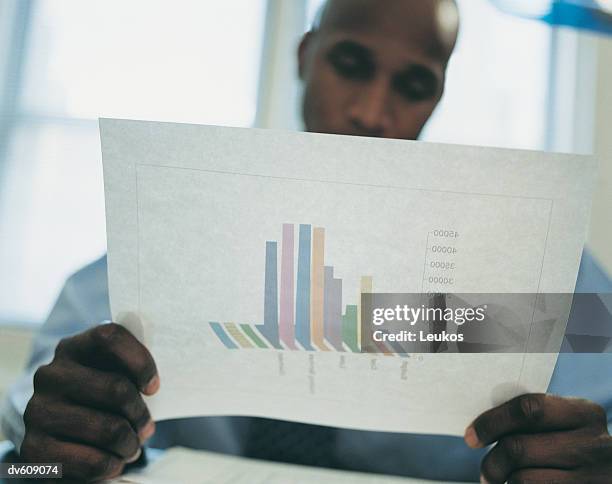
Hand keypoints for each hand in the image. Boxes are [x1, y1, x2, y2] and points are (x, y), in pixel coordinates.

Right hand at [21, 323, 158, 481]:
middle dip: (140, 414)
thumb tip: (151, 386)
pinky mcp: (34, 448)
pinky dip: (112, 465)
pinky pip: (93, 461)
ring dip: (130, 444)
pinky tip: (113, 461)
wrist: (55, 430)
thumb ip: (129, 368)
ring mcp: (39, 410)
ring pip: (109, 429)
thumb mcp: (110, 372)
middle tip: (146, 428)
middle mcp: (50, 375)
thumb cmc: (98, 396)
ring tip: (132, 446)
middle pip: (117, 389)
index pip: (110, 337)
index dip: (140, 361)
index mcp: (73, 348)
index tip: (153, 387)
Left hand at [464, 393, 611, 482]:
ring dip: (504, 482)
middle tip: (487, 472)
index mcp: (584, 413)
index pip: (528, 409)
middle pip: (518, 448)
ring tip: (500, 482)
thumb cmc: (572, 444)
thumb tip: (480, 429)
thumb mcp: (564, 425)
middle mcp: (593, 444)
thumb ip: (532, 421)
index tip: (471, 436)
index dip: (493, 422)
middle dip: (492, 462)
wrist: (607, 472)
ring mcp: (592, 477)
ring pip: (522, 479)